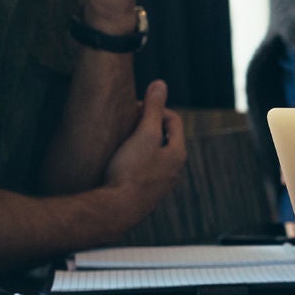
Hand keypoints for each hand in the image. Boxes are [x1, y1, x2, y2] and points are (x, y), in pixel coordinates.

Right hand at [102, 80, 186, 227]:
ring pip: (155, 156)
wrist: (117, 210)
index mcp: (177, 153)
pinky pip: (144, 171)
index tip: (136, 108)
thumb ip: (153, 108)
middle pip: (165, 138)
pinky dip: (135, 161)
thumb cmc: (131, 171)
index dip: (155, 108)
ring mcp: (161, 185)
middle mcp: (174, 170)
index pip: (173, 120)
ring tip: (122, 140)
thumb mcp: (144, 133)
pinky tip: (119, 163)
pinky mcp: (146, 195)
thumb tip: (160, 84)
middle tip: (128, 122)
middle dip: (148, 126)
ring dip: (141, 144)